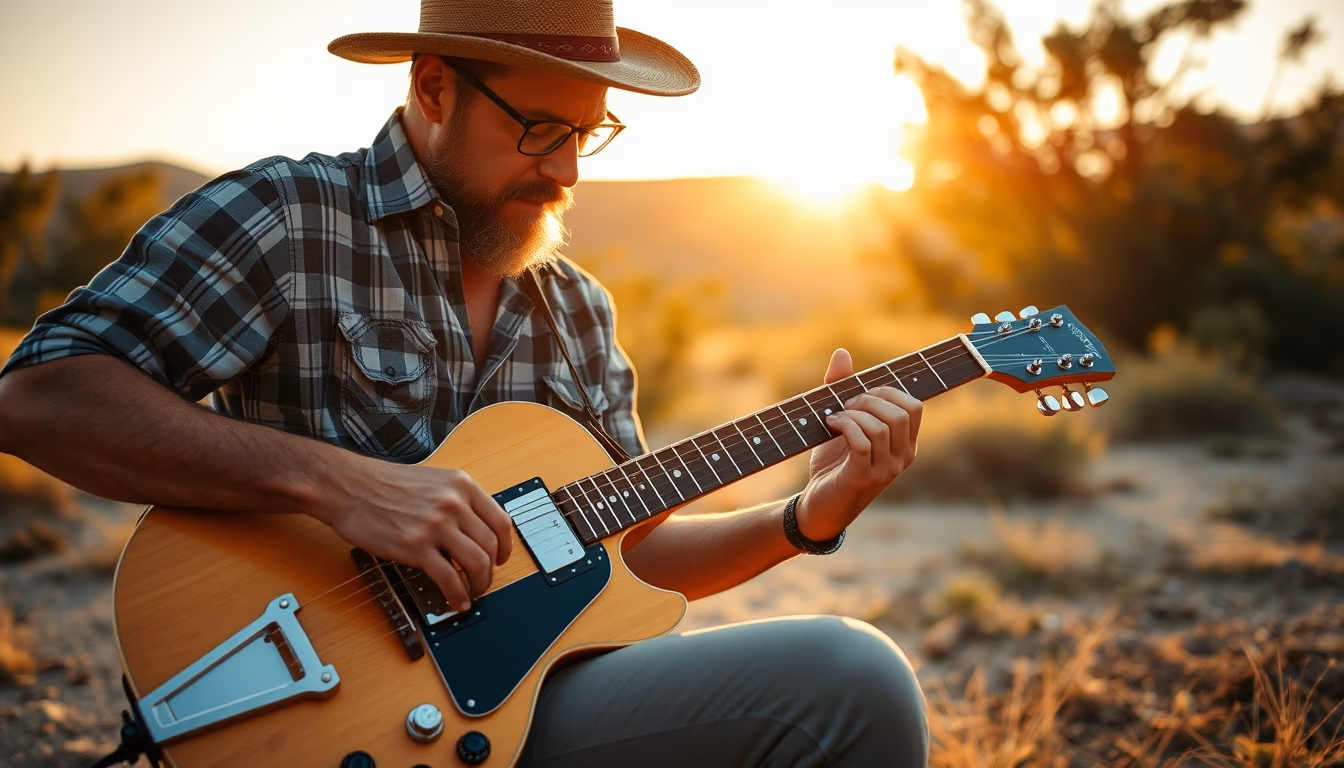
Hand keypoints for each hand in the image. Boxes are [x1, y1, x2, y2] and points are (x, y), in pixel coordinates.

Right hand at [316, 460, 512, 611]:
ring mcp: (436, 525)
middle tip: (483, 581)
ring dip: (479, 585)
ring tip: (472, 593)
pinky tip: (456, 601)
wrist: (348, 486)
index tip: (502, 558)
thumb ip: (456, 501)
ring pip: (477, 563)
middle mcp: (454, 503)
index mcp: (462, 485)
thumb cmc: (383, 484)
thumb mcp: (432, 482)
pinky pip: (449, 578)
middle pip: (491, 546)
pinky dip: (458, 595)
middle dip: (491, 571)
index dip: (506, 546)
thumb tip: (474, 531)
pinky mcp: (416, 546)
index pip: (501, 520)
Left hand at [797, 348, 922, 540]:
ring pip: (882, 426)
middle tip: (844, 405)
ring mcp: (886, 470)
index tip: (859, 394)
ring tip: (835, 417)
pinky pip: (863, 443)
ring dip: (854, 413)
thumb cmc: (833, 464)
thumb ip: (842, 388)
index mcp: (905, 444)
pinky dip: (845, 426)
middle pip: (901, 412)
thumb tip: (842, 352)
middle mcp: (903, 457)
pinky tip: (831, 425)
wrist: (818, 507)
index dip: (887, 391)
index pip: (914, 406)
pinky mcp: (864, 478)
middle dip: (869, 399)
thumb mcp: (841, 423)